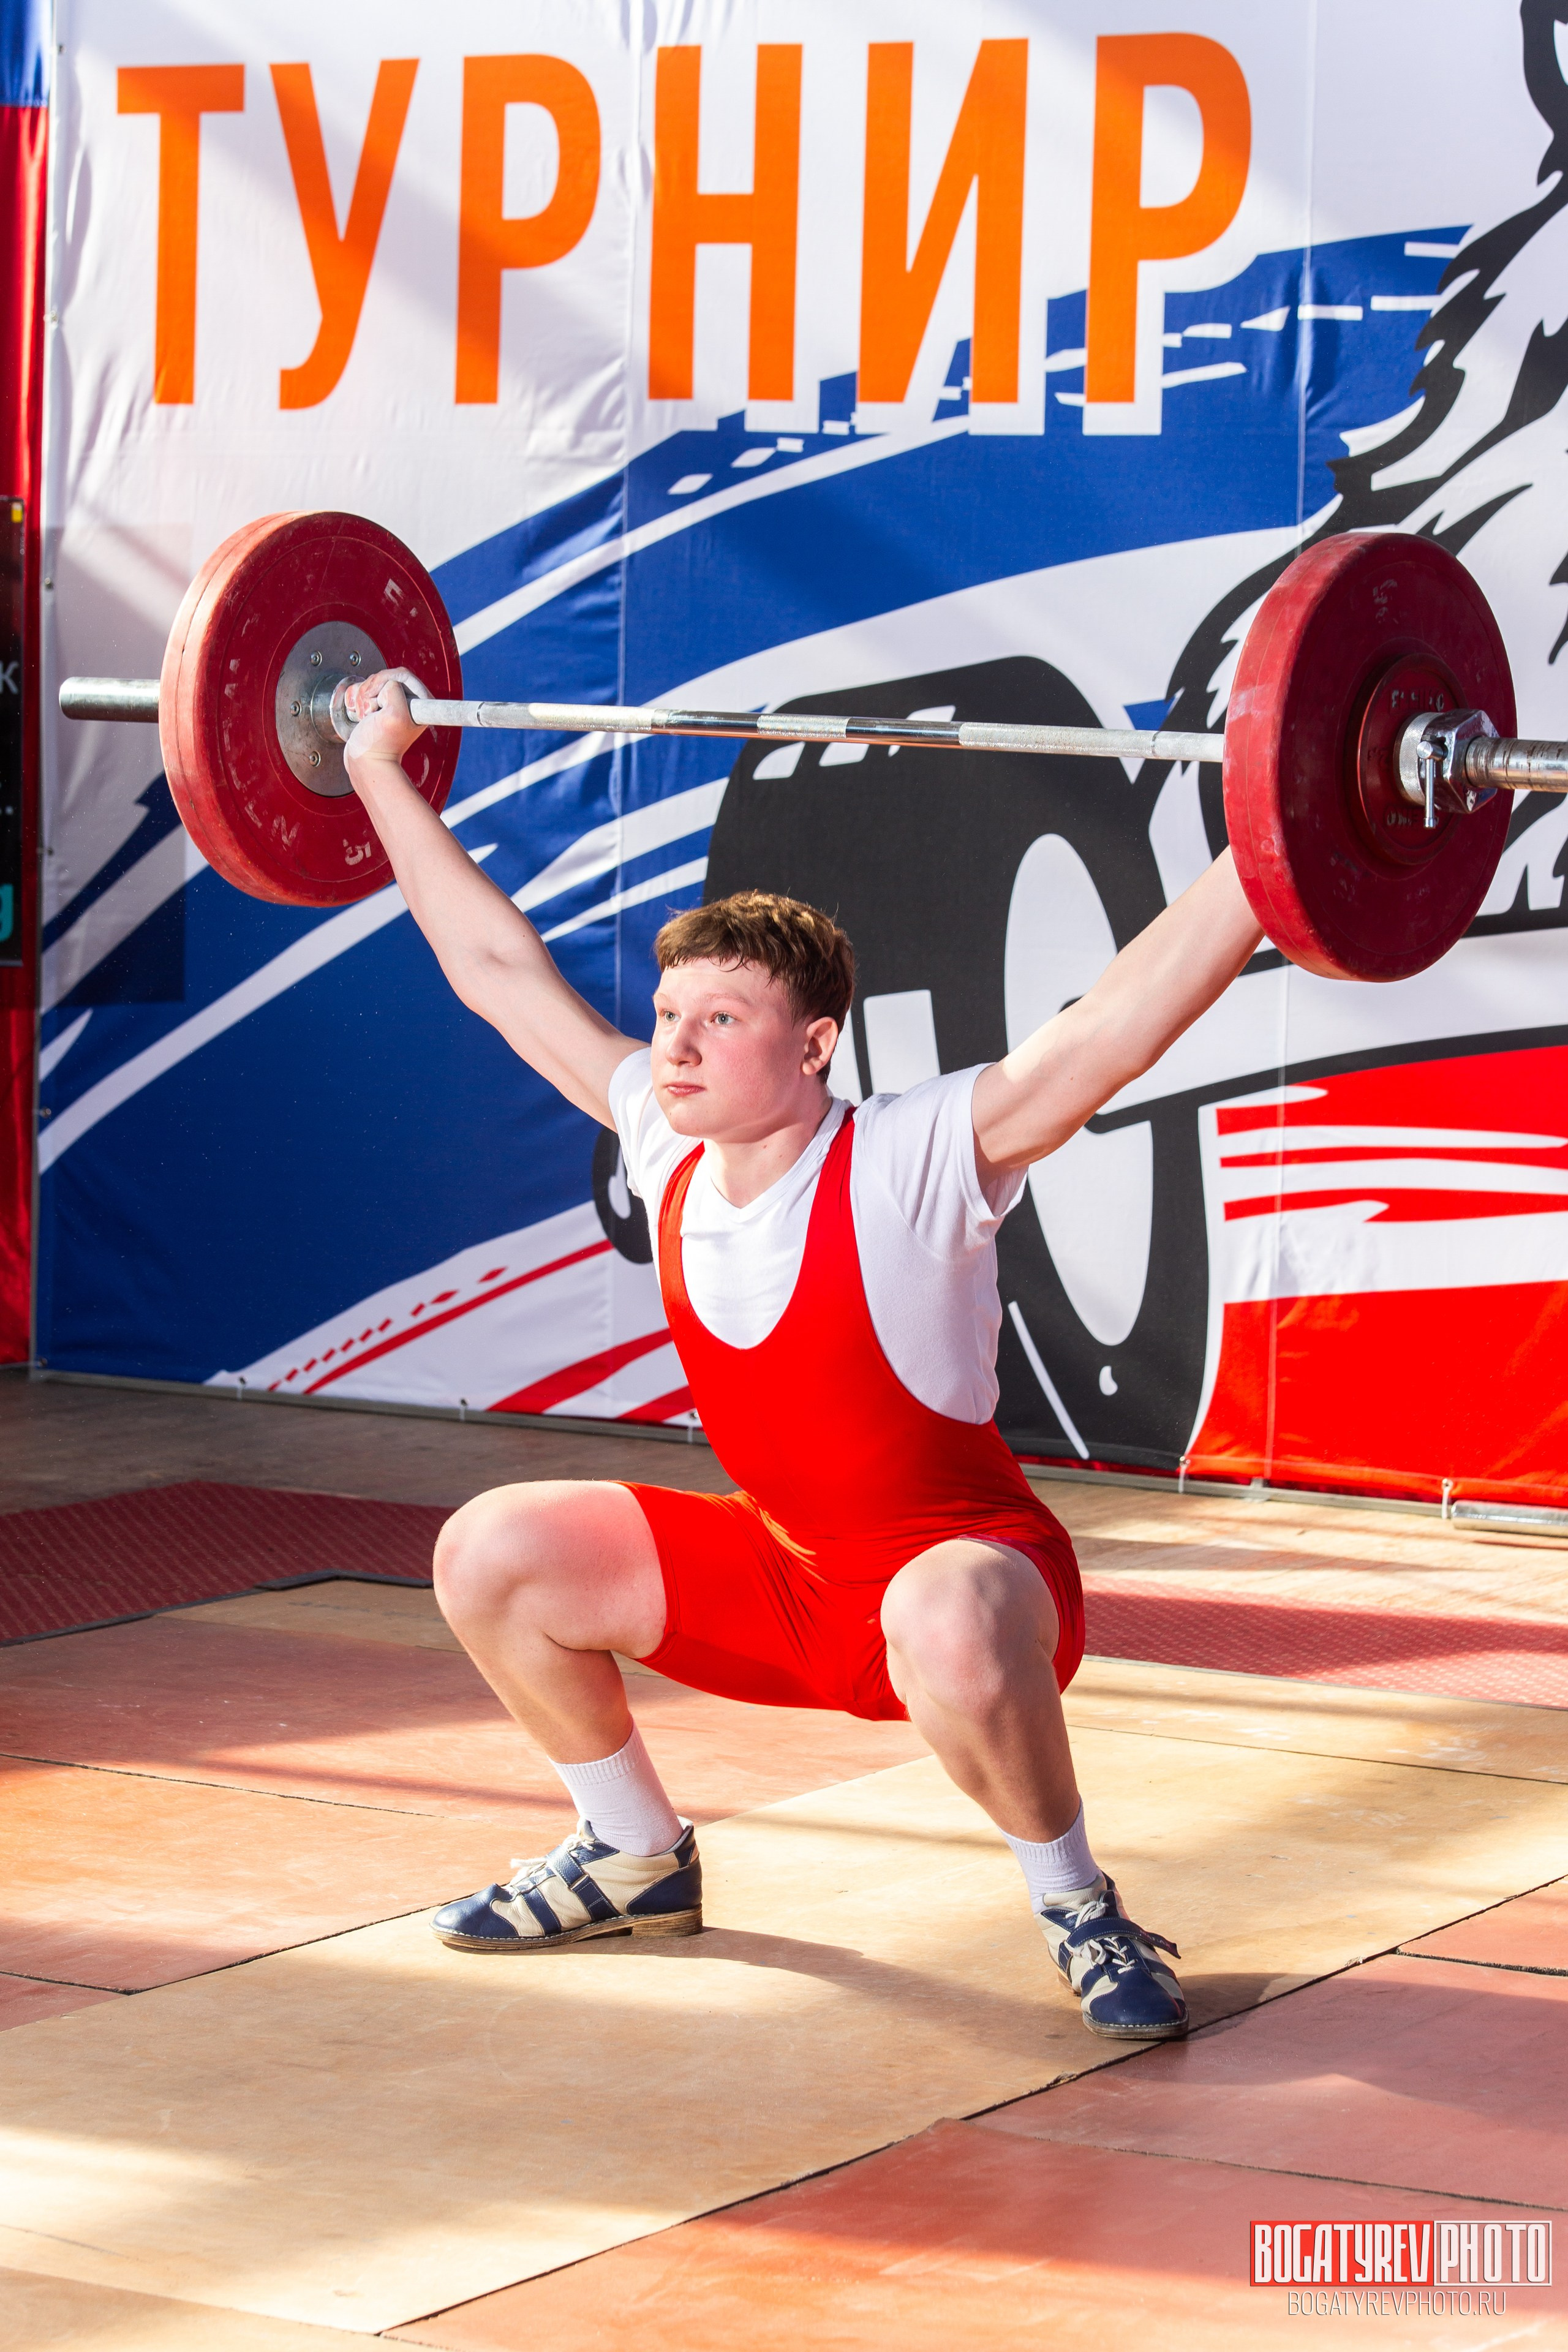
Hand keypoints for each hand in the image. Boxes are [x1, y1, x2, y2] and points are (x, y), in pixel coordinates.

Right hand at [342, 667, 430, 783]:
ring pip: (373, 682)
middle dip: (372, 690)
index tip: (380, 703)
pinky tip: (360, 713)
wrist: (365, 760)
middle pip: (386, 676)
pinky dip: (357, 699)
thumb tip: (386, 685)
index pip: (402, 674)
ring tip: (366, 715)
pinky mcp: (377, 705)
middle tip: (371, 710)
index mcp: (421, 702)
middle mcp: (409, 701)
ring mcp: (392, 703)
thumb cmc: (381, 743)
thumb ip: (394, 690)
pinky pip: (364, 689)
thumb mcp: (395, 714)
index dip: (386, 683)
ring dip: (363, 697)